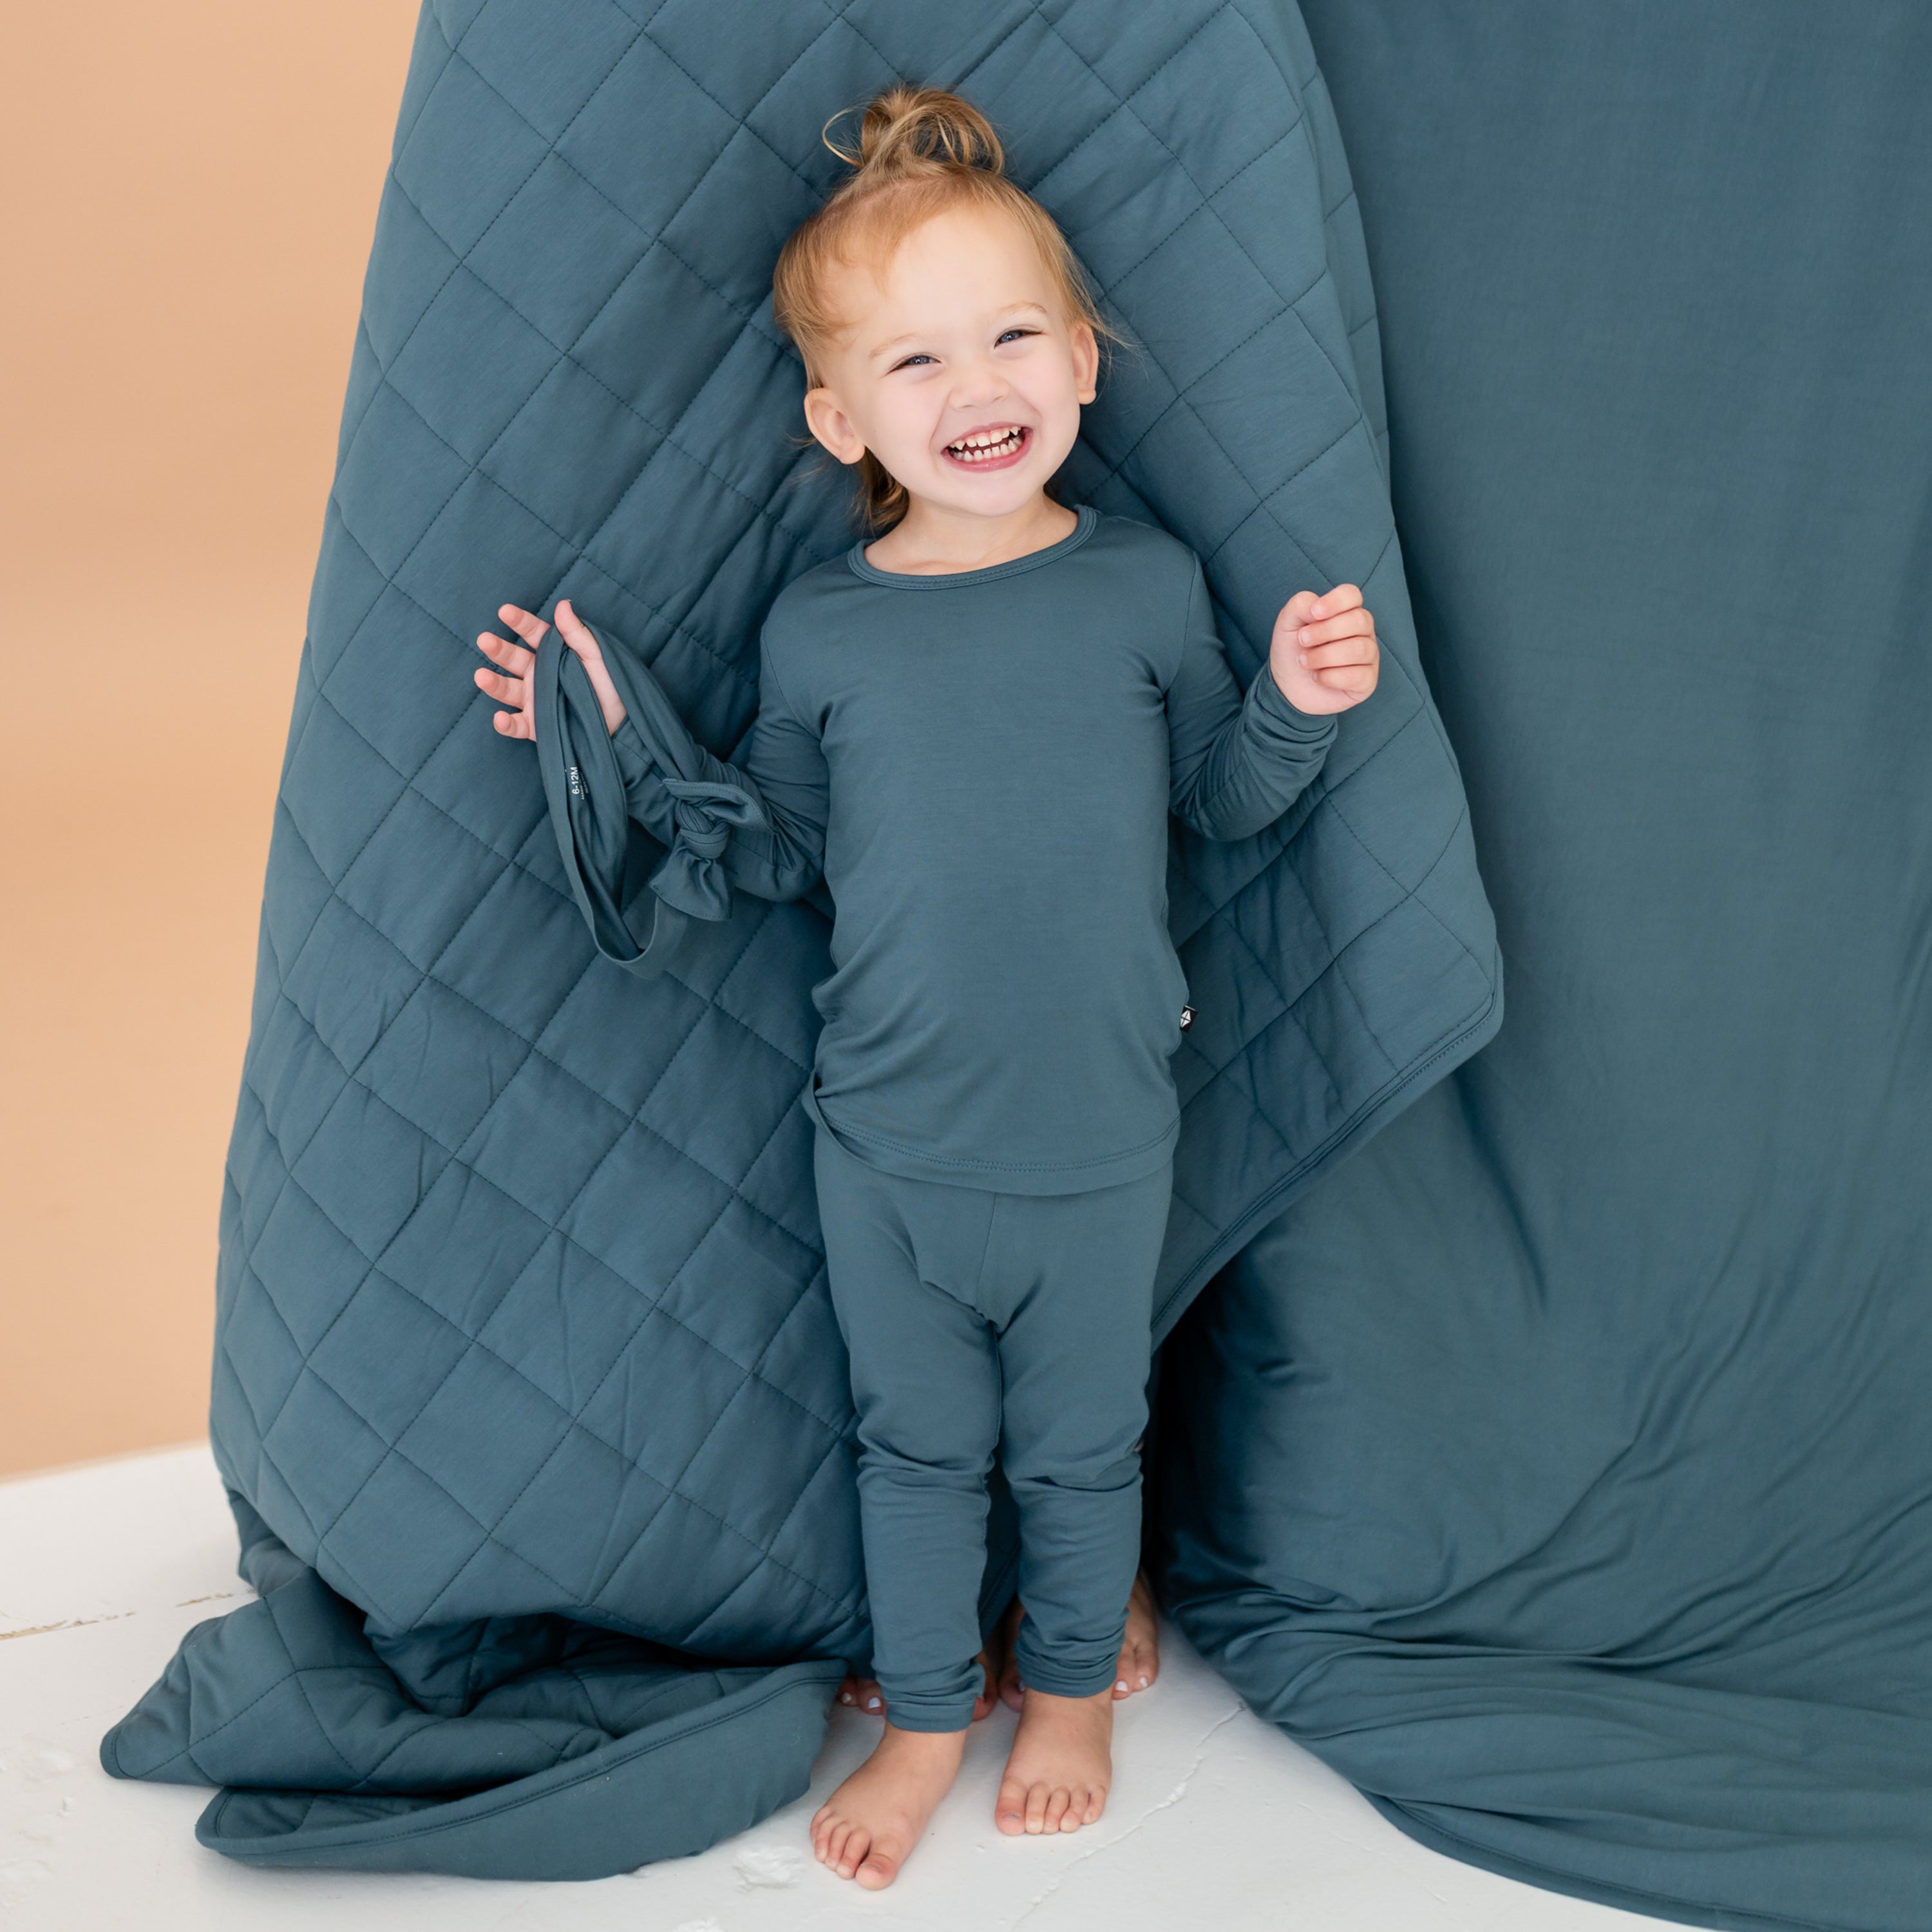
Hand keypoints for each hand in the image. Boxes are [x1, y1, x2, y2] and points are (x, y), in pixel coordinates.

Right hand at [472, 598, 627, 739]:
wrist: (623, 725)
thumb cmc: (611, 686)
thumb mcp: (598, 657)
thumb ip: (578, 634)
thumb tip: (563, 605)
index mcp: (553, 653)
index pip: (533, 634)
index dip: (519, 622)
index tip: (505, 611)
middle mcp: (538, 675)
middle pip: (513, 659)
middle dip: (498, 650)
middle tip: (485, 640)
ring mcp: (534, 699)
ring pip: (508, 690)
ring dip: (494, 684)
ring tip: (481, 676)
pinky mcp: (536, 725)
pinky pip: (517, 725)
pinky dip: (506, 724)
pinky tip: (500, 717)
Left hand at [1267, 583, 1378, 715]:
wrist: (1288, 686)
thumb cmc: (1294, 650)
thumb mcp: (1288, 623)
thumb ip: (1301, 605)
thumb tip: (1316, 606)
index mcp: (1346, 611)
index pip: (1352, 595)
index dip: (1335, 601)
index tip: (1313, 613)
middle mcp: (1362, 631)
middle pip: (1359, 620)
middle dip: (1324, 631)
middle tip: (1302, 641)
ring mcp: (1369, 655)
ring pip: (1358, 649)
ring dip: (1323, 656)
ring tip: (1304, 661)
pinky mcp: (1368, 680)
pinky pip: (1358, 676)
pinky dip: (1330, 677)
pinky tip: (1318, 677)